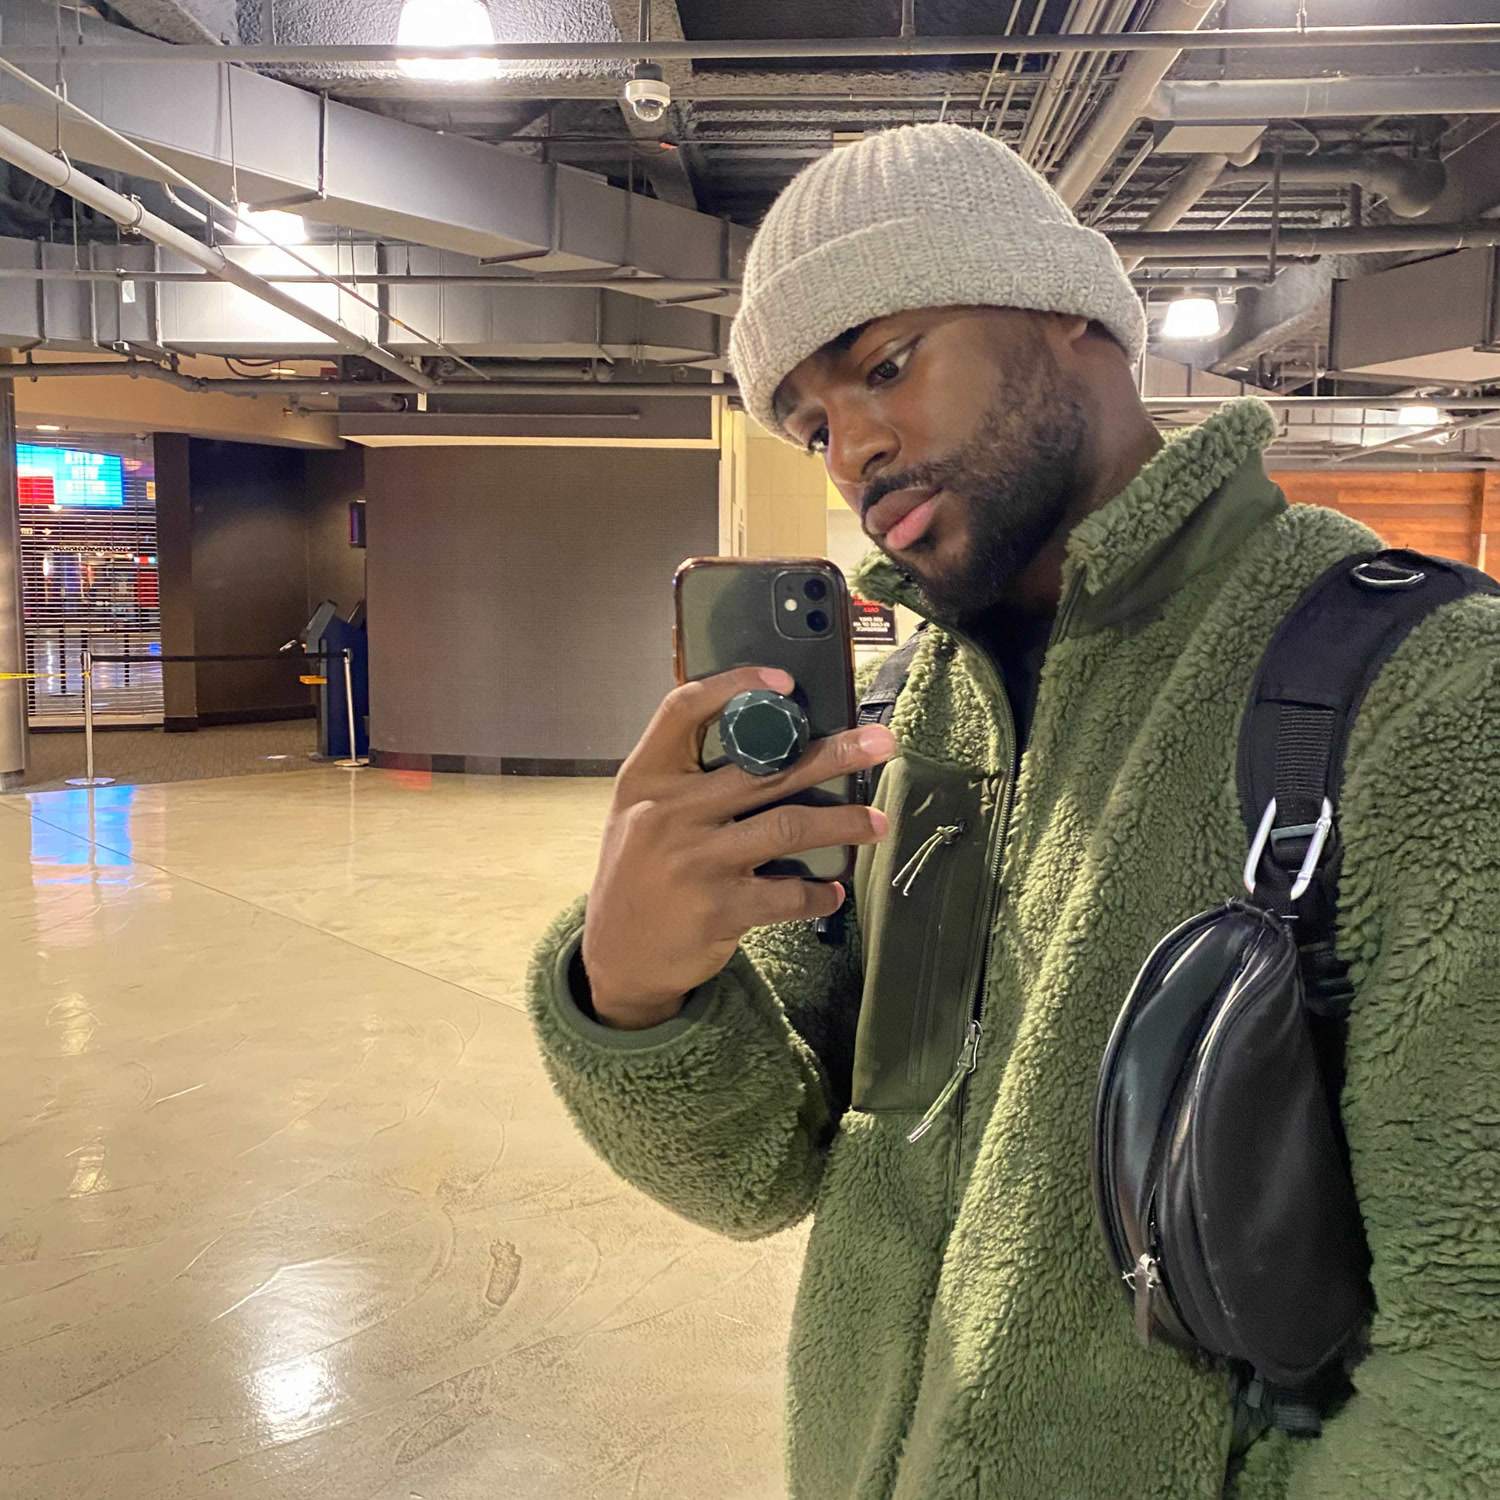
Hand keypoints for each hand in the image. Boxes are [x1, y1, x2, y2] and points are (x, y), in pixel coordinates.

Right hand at [580, 667, 896, 1028]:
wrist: (616, 958)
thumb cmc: (639, 874)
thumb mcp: (639, 814)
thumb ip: (684, 779)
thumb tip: (767, 742)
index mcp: (646, 778)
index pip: (683, 710)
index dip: (734, 685)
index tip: (786, 681)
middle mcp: (668, 813)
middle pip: (763, 767)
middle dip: (832, 753)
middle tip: (880, 743)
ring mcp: (694, 861)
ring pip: (787, 826)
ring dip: (843, 822)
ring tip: (878, 821)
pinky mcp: (717, 909)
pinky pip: (786, 893)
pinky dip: (817, 893)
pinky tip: (831, 891)